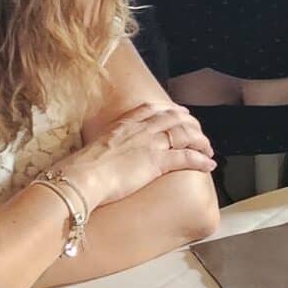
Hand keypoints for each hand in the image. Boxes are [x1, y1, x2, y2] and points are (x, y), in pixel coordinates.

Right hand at [52, 103, 215, 206]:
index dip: (168, 110)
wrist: (79, 178)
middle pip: (173, 119)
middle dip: (190, 124)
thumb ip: (100, 150)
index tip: (178, 112)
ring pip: (185, 135)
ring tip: (208, 149)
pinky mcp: (157, 162)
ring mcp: (150, 144)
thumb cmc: (77, 170)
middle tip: (199, 130)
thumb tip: (96, 159)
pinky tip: (209, 164)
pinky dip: (201, 160)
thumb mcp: (90, 150)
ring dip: (201, 141)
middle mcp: (139, 130)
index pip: (151, 109)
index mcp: (122, 125)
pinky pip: (187, 157)